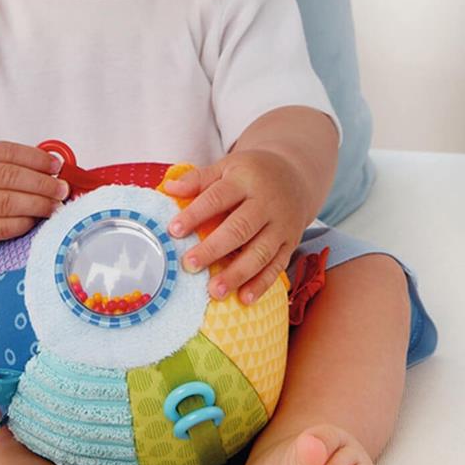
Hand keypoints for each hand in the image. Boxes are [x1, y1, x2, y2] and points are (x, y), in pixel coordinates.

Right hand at [0, 141, 68, 247]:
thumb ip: (24, 163)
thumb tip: (58, 168)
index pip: (9, 152)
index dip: (36, 159)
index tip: (57, 166)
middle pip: (7, 176)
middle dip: (40, 183)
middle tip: (61, 189)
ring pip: (5, 202)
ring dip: (36, 204)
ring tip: (54, 205)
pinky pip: (2, 227)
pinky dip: (24, 223)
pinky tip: (36, 219)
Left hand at [165, 149, 310, 304]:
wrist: (295, 176)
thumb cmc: (251, 173)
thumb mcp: (226, 167)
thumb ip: (198, 179)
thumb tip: (169, 188)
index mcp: (246, 180)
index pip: (217, 198)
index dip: (195, 214)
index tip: (174, 231)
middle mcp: (266, 203)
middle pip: (240, 228)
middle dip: (214, 249)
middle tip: (189, 265)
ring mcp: (282, 225)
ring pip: (260, 252)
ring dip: (237, 274)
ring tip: (214, 291)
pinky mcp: (291, 242)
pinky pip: (277, 266)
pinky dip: (262, 284)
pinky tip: (244, 298)